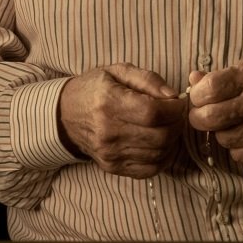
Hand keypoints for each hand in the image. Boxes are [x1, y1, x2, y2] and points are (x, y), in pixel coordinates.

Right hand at [57, 63, 188, 177]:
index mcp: (109, 103)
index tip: (177, 103)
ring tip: (168, 127)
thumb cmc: (94, 89)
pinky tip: (161, 145)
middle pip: (159, 136)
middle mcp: (108, 131)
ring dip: (172, 141)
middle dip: (176, 125)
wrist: (65, 114)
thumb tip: (172, 95)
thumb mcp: (117, 71)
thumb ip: (147, 79)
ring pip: (158, 154)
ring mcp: (109, 153)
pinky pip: (149, 170)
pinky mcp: (112, 166)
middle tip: (176, 116)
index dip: (174, 109)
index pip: (153, 113)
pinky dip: (163, 159)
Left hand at [186, 60, 242, 166]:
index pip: (208, 89)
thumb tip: (192, 80)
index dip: (197, 95)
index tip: (200, 97)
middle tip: (205, 114)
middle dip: (199, 117)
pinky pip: (236, 154)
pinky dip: (236, 146)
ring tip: (233, 122)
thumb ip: (219, 76)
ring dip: (221, 132)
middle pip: (208, 118)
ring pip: (221, 138)